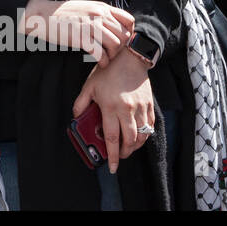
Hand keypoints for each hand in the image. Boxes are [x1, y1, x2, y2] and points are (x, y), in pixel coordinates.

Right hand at [22, 0, 134, 66]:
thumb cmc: (62, 13)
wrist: (42, 15)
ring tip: (107, 58)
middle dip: (121, 48)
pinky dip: (103, 60)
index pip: (129, 20)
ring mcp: (89, 26)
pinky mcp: (80, 37)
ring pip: (115, 44)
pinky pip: (100, 52)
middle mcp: (98, 15)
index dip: (129, 32)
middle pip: (124, 35)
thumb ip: (100, 14)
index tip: (122, 40)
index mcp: (101, 8)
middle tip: (113, 53)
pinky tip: (100, 62)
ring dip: (113, 55)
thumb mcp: (85, 7)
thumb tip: (114, 25)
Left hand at [73, 49, 154, 173]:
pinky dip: (145, 135)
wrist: (130, 58)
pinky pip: (150, 126)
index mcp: (110, 107)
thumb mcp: (89, 86)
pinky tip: (139, 137)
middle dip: (125, 154)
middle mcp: (127, 110)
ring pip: (142, 136)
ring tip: (128, 149)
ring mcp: (140, 108)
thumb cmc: (108, 71)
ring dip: (135, 147)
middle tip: (119, 157)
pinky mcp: (149, 105)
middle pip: (129, 141)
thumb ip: (81, 103)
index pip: (111, 138)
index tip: (112, 167)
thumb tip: (76, 117)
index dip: (112, 155)